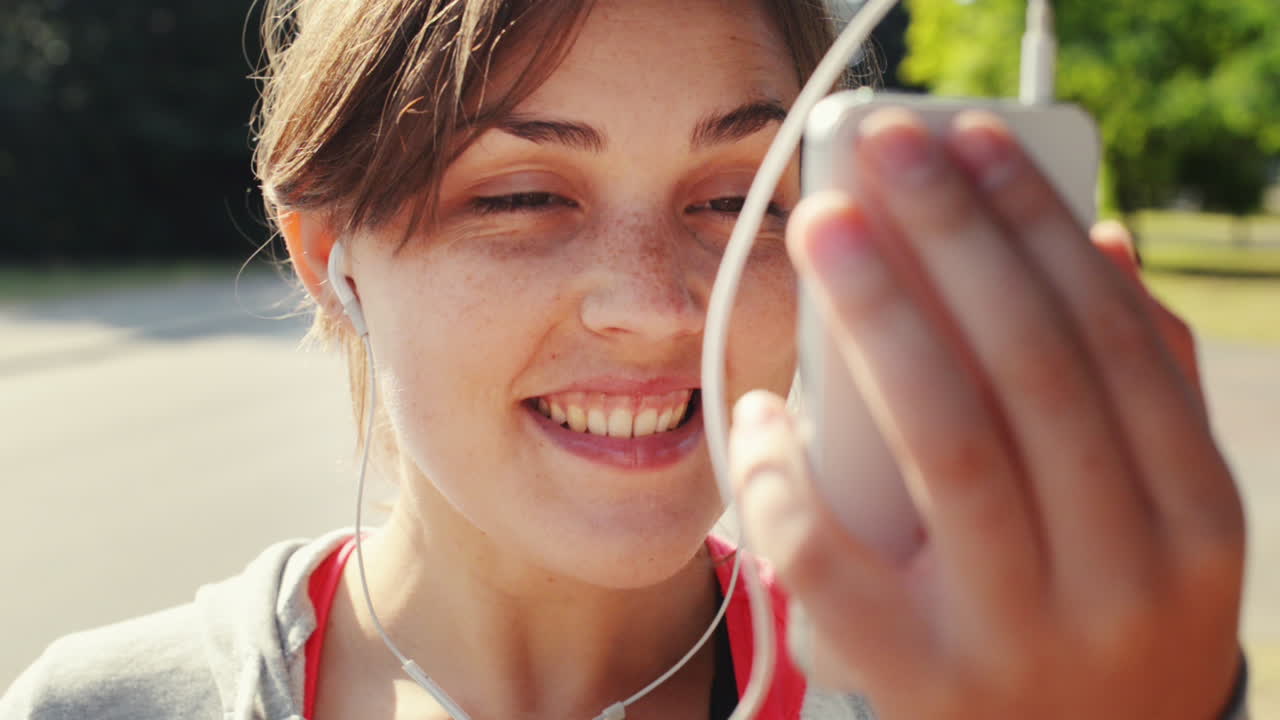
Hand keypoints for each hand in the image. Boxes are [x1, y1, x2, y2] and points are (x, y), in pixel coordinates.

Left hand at [732, 108, 1244, 717]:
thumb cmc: (1103, 617)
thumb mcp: (1159, 520)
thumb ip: (1143, 391)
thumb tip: (1100, 245)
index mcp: (1193, 523)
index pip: (1113, 342)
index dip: (1037, 227)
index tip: (972, 141)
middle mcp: (1124, 578)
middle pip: (1031, 372)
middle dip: (954, 240)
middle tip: (886, 150)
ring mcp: (1022, 636)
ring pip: (948, 443)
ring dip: (881, 315)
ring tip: (826, 226)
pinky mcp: (922, 681)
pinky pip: (834, 560)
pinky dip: (788, 473)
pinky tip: (764, 406)